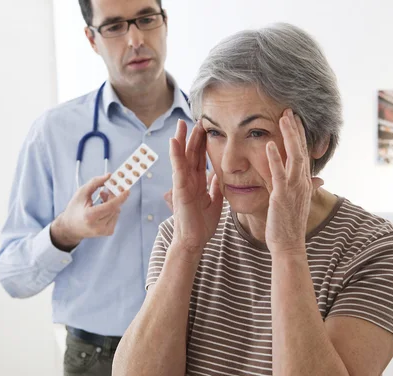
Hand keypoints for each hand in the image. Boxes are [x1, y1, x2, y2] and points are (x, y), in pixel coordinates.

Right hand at [51, 173, 129, 250]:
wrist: (70, 228)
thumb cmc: (74, 208)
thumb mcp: (81, 193)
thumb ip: (95, 182)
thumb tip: (109, 175)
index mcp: (90, 216)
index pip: (110, 206)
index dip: (120, 197)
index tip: (127, 190)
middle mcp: (98, 226)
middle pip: (114, 207)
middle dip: (114, 196)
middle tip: (111, 187)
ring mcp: (104, 231)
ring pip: (116, 211)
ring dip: (112, 202)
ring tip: (102, 197)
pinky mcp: (108, 232)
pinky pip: (115, 216)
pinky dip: (112, 209)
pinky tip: (103, 207)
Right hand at [169, 120, 223, 253]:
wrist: (194, 241)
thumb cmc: (202, 224)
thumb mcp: (214, 201)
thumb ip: (215, 187)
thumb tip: (218, 175)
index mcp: (197, 182)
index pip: (200, 158)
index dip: (202, 143)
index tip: (206, 127)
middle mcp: (189, 180)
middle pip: (191, 153)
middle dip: (193, 136)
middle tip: (196, 119)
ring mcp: (183, 184)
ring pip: (182, 157)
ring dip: (181, 140)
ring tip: (182, 124)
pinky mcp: (180, 189)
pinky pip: (178, 169)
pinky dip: (176, 155)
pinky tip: (174, 142)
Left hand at [263, 109, 322, 254]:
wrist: (289, 245)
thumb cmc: (289, 225)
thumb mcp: (298, 202)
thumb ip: (303, 188)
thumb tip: (316, 181)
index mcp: (304, 182)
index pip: (303, 153)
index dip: (299, 135)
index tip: (294, 119)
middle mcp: (302, 182)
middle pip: (301, 149)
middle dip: (296, 129)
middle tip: (289, 110)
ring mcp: (293, 189)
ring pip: (294, 156)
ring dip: (289, 136)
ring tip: (283, 118)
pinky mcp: (282, 196)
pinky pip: (279, 174)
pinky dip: (275, 158)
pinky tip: (270, 144)